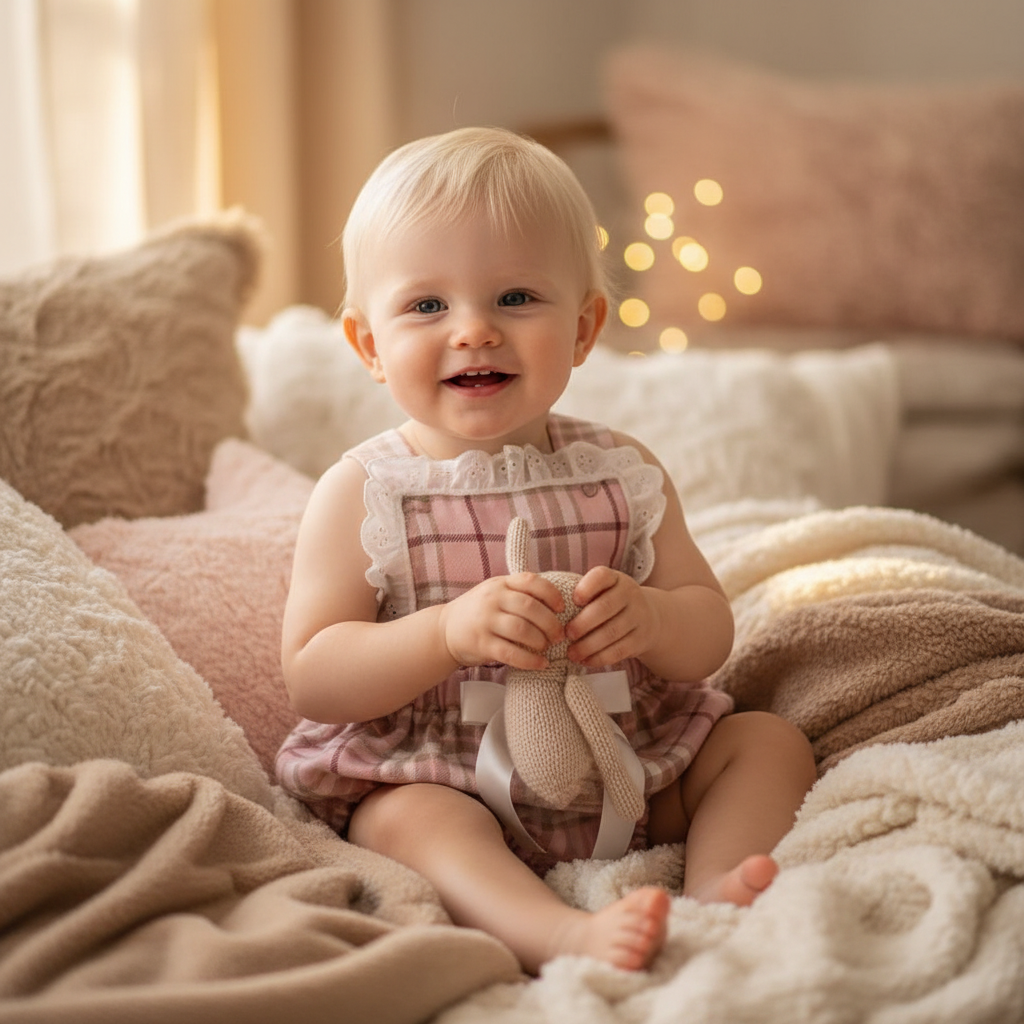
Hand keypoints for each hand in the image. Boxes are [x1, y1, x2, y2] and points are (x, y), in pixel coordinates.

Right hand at [440, 573, 565, 670]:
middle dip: (551, 623)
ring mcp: (485, 621)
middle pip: (530, 608)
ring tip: (547, 647)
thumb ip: (519, 593)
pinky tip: (541, 664)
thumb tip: (558, 604)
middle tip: (559, 635)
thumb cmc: (479, 611)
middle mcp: (492, 599)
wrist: (444, 629)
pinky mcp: (481, 644)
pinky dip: (530, 660)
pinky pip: (511, 653)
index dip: (552, 594)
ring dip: (541, 641)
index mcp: (500, 584)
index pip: (531, 581)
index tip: (562, 608)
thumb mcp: (495, 592)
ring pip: (522, 630)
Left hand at [565, 566, 656, 667]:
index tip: (573, 600)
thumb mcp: (602, 591)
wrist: (649, 618)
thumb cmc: (611, 604)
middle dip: (582, 623)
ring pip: (611, 632)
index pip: (601, 576)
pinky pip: (619, 650)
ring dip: (588, 645)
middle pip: (605, 607)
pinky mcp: (641, 639)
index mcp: (615, 579)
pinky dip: (599, 658)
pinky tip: (585, 661)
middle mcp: (630, 594)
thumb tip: (548, 611)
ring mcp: (638, 617)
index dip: (586, 588)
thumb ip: (581, 595)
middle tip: (566, 634)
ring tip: (571, 653)